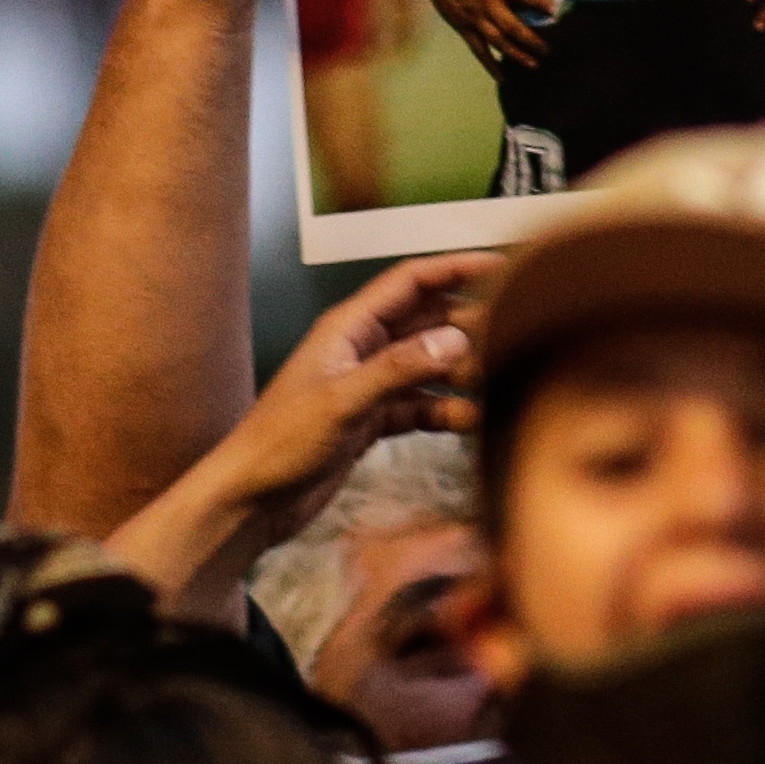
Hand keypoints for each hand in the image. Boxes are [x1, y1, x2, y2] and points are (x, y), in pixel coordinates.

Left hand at [133, 250, 493, 571]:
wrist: (252, 500)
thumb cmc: (283, 443)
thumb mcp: (343, 400)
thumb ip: (399, 368)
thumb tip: (457, 337)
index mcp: (349, 327)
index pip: (411, 281)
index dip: (455, 268)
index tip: (502, 264)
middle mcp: (361, 348)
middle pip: (426, 320)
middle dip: (467, 323)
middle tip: (512, 333)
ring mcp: (368, 385)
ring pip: (427, 365)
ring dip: (460, 370)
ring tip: (498, 380)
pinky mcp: (371, 421)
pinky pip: (419, 405)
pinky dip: (444, 410)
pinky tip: (470, 422)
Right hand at [422, 0, 554, 73]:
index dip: (539, 3)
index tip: (556, 12)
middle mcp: (487, 2)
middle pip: (512, 26)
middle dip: (532, 40)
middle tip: (548, 49)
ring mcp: (474, 17)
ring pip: (498, 41)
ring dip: (516, 54)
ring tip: (534, 64)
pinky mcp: (463, 27)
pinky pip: (478, 50)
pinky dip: (490, 65)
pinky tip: (503, 77)